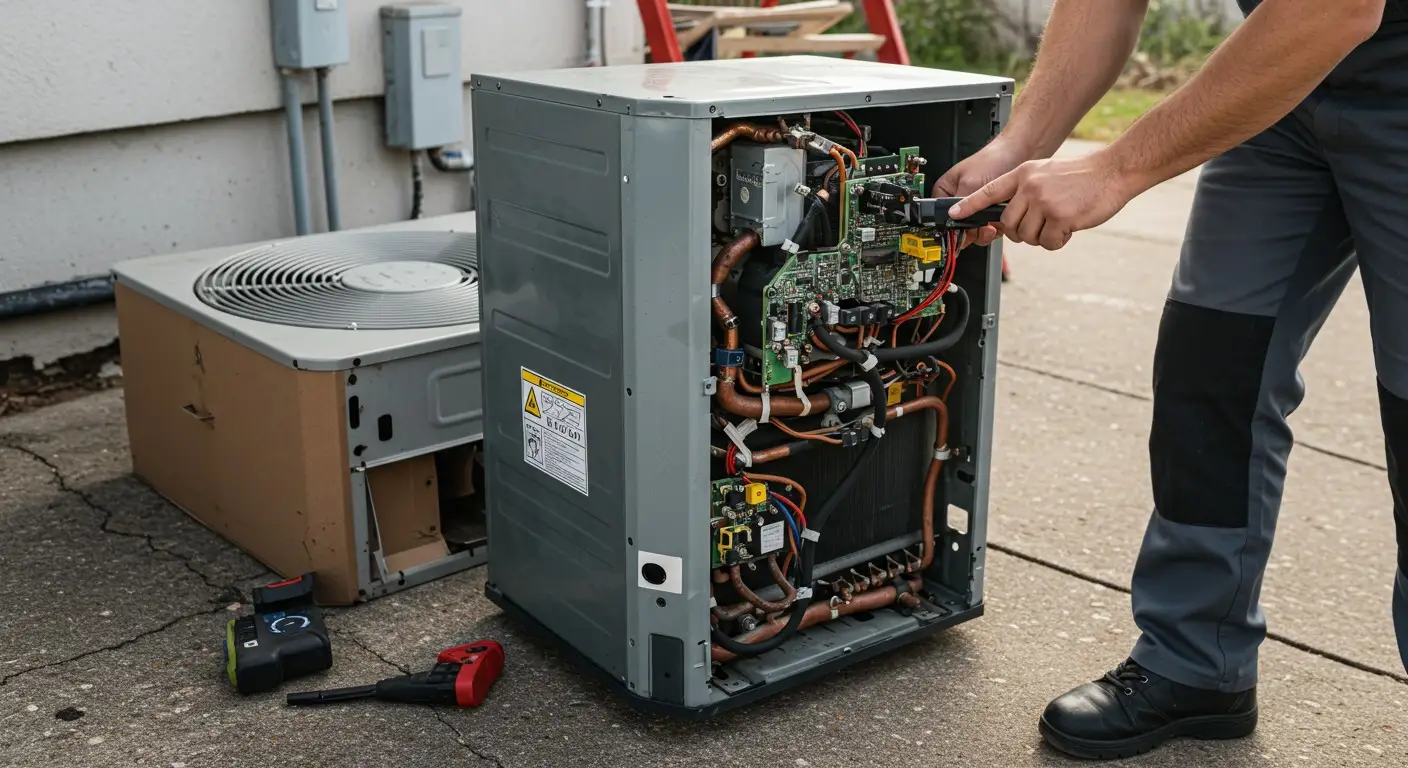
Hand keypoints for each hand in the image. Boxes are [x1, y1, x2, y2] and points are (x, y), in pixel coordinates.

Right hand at [932, 135, 1031, 248]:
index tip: (965, 233)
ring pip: (977, 231)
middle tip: (983, 227)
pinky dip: (998, 227)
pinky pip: (991, 228)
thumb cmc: (992, 160)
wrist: (1018, 153)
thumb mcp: (969, 184)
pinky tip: (1001, 219)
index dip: (954, 229)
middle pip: (961, 229)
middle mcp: (960, 202)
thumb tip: (954, 225)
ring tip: (994, 222)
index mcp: (945, 193)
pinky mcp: (992, 212)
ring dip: (987, 230)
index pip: (943, 219)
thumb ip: (960, 206)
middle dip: (974, 230)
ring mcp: (977, 208)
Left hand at [950, 150, 1136, 250]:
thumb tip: (1010, 216)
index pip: (988, 191)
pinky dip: (1058, 241)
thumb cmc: (1083, 175)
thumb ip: (1025, 190)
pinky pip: (1048, 242)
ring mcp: (1044, 201)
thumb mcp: (1046, 172)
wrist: (1113, 170)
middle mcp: (1030, 186)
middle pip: (1008, 224)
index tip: (953, 215)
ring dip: (1042, 237)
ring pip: (1026, 236)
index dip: (969, 205)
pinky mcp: (1060, 216)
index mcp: (1023, 174)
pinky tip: (1069, 227)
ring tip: (1059, 222)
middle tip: (1041, 225)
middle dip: (1022, 232)